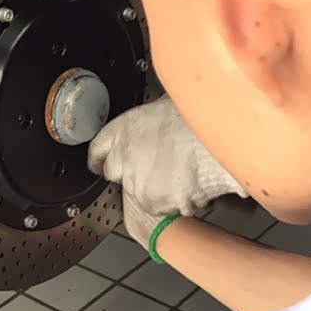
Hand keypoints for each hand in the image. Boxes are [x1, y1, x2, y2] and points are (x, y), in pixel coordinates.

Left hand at [88, 96, 246, 247]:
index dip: (99, 157)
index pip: (98, 148)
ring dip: (159, 188)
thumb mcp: (168, 105)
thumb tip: (160, 116)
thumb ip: (154, 118)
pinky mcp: (153, 202)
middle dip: (131, 173)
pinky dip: (179, 201)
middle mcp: (123, 157)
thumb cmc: (197, 116)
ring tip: (185, 172)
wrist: (213, 140)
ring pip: (142, 192)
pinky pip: (166, 206)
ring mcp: (136, 182)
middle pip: (115, 173)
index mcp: (123, 129)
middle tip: (155, 167)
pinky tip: (194, 184)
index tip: (100, 163)